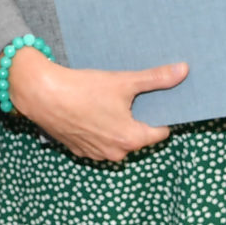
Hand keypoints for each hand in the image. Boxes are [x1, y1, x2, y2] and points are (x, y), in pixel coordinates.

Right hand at [2, 48, 182, 162]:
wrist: (41, 94)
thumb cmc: (83, 89)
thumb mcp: (124, 81)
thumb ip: (156, 78)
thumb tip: (184, 70)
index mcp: (131, 139)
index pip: (160, 132)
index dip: (161, 115)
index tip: (156, 101)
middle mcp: (115, 153)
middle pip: (137, 136)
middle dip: (136, 119)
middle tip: (127, 97)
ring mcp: (95, 154)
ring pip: (116, 140)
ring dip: (116, 126)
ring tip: (106, 103)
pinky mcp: (78, 151)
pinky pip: (97, 142)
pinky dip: (98, 129)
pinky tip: (90, 111)